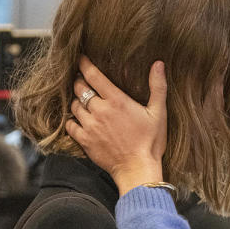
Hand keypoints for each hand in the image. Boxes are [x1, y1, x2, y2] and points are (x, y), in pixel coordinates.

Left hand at [65, 56, 167, 194]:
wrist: (138, 170)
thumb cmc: (151, 142)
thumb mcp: (158, 113)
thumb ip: (158, 87)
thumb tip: (159, 64)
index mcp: (116, 100)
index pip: (93, 75)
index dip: (84, 64)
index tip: (80, 58)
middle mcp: (100, 111)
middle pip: (79, 88)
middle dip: (79, 82)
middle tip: (83, 81)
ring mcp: (90, 126)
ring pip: (74, 106)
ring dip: (77, 101)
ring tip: (83, 101)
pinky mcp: (85, 141)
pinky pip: (70, 125)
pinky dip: (72, 121)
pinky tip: (79, 120)